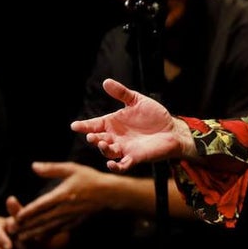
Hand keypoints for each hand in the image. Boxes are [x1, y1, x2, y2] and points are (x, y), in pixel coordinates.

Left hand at [12, 161, 122, 243]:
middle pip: (41, 220)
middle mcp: (64, 209)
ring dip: (34, 233)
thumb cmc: (90, 178)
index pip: (40, 205)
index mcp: (62, 195)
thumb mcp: (71, 169)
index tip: (16, 217)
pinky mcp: (75, 223)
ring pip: (48, 227)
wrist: (109, 194)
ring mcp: (69, 218)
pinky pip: (58, 231)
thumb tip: (33, 166)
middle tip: (12, 231)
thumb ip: (51, 168)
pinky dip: (48, 235)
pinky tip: (40, 238)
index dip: (28, 212)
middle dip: (26, 226)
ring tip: (21, 238)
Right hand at [70, 78, 195, 171]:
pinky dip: (116, 167)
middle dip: (93, 138)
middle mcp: (115, 137)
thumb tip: (106, 81)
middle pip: (99, 139)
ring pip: (108, 152)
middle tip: (91, 136)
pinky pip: (122, 165)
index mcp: (113, 123)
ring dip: (103, 149)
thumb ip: (122, 93)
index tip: (75, 126)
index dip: (84, 126)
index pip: (95, 124)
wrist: (172, 129)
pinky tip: (111, 164)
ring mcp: (124, 148)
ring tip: (102, 144)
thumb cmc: (154, 115)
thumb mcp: (137, 101)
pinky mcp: (135, 157)